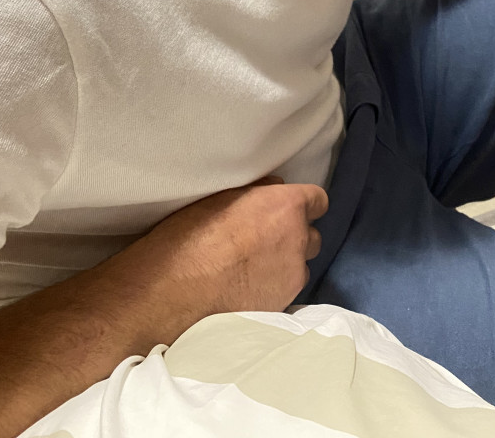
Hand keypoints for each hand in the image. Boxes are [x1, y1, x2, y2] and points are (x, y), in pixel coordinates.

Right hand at [123, 176, 328, 317]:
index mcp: (286, 206)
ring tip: (255, 270)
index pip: (318, 200)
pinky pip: (287, 292)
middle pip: (312, 235)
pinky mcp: (283, 305)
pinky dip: (274, 289)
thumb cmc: (191, 237)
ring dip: (286, 265)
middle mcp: (298, 239)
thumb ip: (258, 192)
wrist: (176, 292)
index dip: (303, 205)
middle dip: (295, 237)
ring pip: (300, 266)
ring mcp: (293, 275)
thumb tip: (274, 188)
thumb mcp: (222, 198)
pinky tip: (249, 290)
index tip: (288, 210)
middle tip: (266, 242)